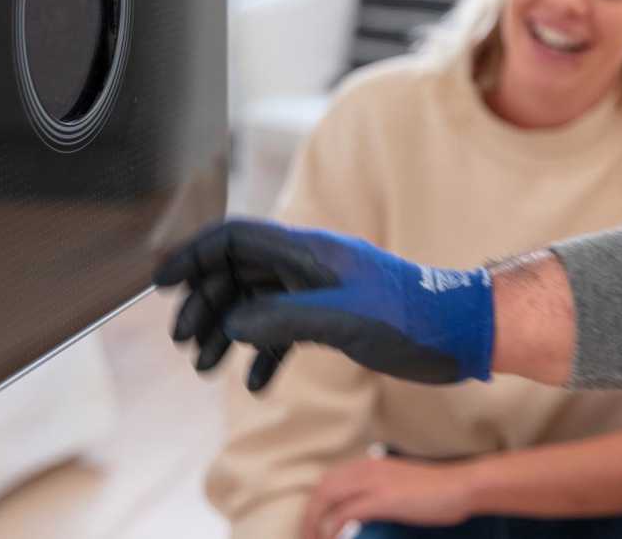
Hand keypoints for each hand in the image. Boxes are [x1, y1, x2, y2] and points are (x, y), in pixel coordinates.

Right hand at [152, 218, 493, 389]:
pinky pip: (284, 328)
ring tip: (206, 367)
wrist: (462, 330)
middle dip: (205, 303)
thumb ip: (281, 318)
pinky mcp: (335, 315)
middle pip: (239, 271)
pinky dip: (264, 353)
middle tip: (185, 342)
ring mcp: (321, 289)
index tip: (160, 283)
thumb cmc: (410, 318)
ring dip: (228, 330)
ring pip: (257, 302)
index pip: (235, 238)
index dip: (193, 254)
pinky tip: (256, 383)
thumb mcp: (341, 319)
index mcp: (308, 250)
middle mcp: (309, 264)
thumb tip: (232, 323)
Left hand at [301, 457, 474, 538]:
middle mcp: (366, 468)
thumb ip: (377, 493)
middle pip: (322, 489)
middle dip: (309, 516)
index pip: (328, 481)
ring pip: (327, 498)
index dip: (315, 505)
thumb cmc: (435, 490)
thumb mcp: (398, 485)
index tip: (313, 526)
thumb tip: (360, 515)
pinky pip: (345, 513)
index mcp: (368, 465)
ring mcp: (373, 482)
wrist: (460, 486)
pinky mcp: (382, 498)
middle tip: (308, 537)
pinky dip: (334, 527)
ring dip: (315, 523)